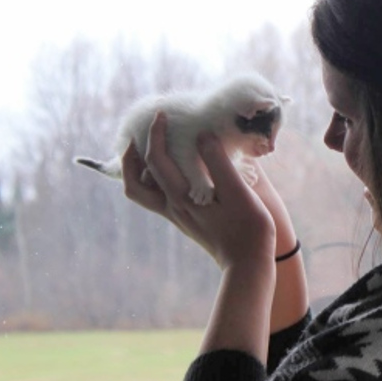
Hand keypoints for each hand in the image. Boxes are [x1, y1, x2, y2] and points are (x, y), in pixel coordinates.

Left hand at [121, 112, 276, 269]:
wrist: (249, 265)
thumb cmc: (249, 228)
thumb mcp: (238, 192)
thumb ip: (218, 163)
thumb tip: (202, 135)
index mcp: (181, 198)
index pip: (156, 160)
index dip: (156, 134)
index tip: (162, 115)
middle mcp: (172, 208)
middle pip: (135, 182)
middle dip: (133, 155)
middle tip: (139, 135)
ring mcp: (177, 217)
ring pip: (141, 194)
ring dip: (137, 172)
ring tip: (146, 152)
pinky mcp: (185, 221)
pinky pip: (156, 198)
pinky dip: (153, 181)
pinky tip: (171, 171)